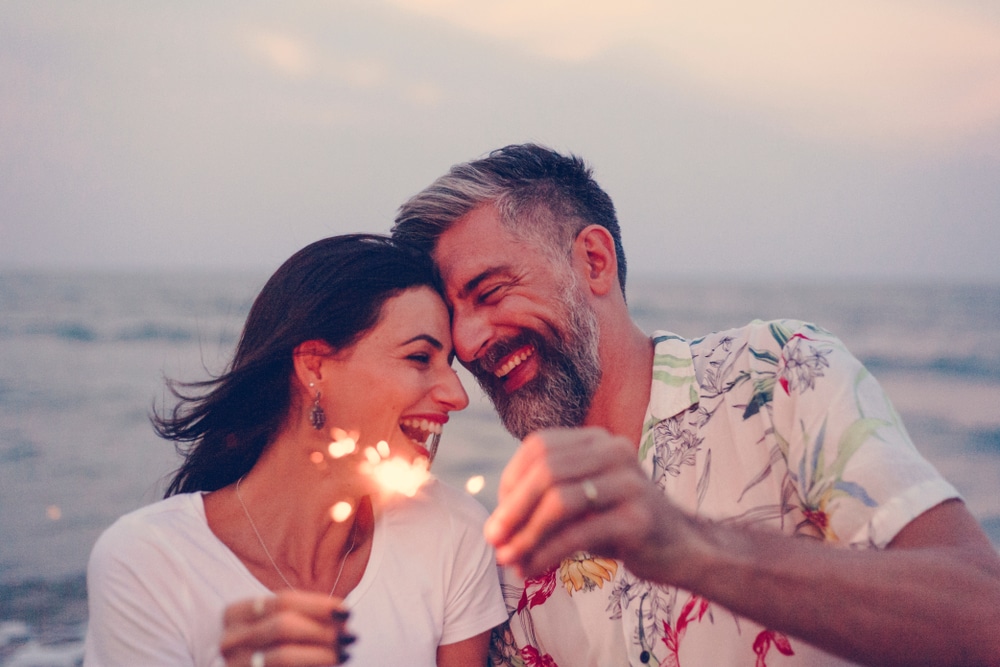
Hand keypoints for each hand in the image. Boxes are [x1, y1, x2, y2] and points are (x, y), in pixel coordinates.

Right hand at [221, 591, 355, 665]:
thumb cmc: (267, 646)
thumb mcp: (276, 625)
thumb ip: (304, 617)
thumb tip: (342, 616)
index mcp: (235, 614)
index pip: (283, 601)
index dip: (318, 605)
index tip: (346, 611)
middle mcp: (230, 640)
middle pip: (284, 626)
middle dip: (322, 630)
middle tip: (349, 636)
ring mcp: (235, 664)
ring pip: (283, 656)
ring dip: (321, 653)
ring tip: (345, 653)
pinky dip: (312, 666)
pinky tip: (331, 664)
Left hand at [483, 427, 696, 581]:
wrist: (680, 549)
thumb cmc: (620, 525)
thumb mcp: (581, 505)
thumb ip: (544, 502)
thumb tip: (494, 528)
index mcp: (597, 440)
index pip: (538, 446)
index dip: (510, 480)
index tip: (499, 515)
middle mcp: (614, 451)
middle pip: (546, 471)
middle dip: (512, 508)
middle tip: (493, 540)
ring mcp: (629, 482)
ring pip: (560, 501)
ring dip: (527, 533)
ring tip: (509, 559)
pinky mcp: (638, 518)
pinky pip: (579, 533)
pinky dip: (548, 553)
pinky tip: (533, 569)